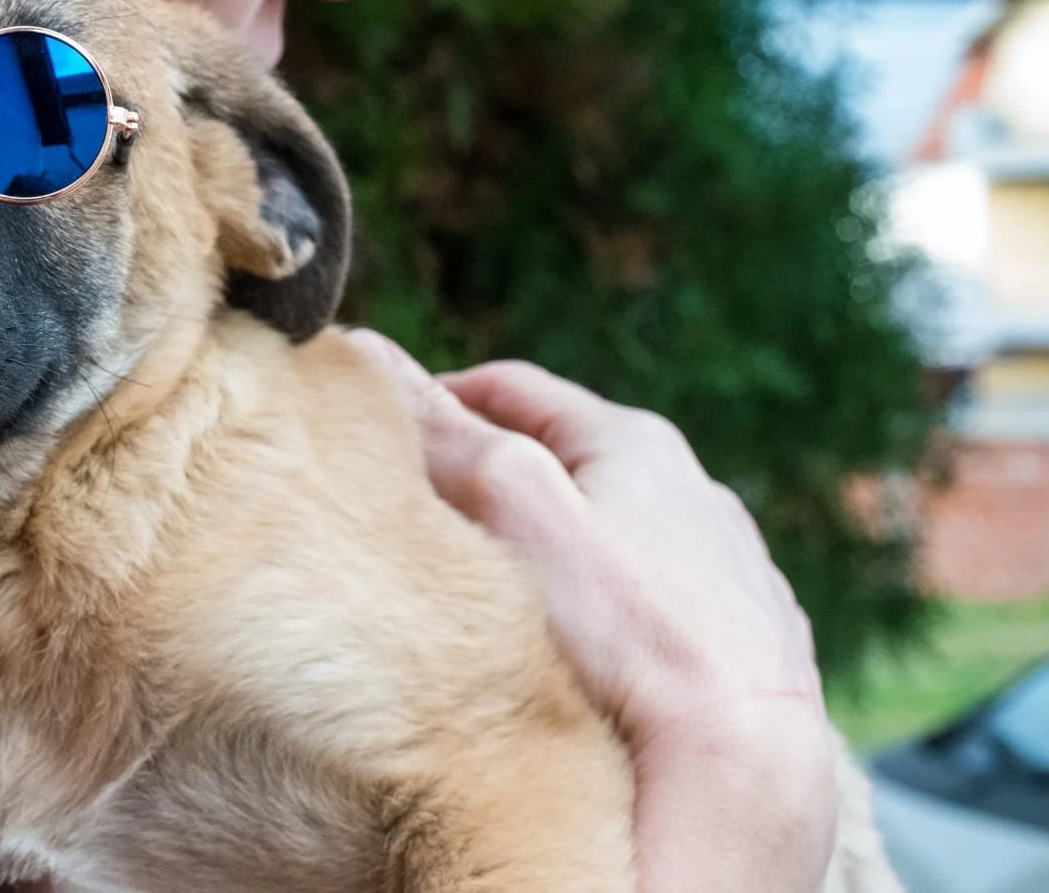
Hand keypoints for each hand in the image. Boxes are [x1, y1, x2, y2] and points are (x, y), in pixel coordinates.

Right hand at [355, 332, 838, 892]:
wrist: (746, 766)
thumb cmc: (627, 632)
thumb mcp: (515, 508)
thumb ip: (449, 432)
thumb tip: (372, 354)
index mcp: (635, 442)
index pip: (511, 388)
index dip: (437, 398)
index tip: (384, 428)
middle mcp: (693, 492)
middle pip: (567, 460)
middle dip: (494, 476)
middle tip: (424, 513)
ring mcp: (729, 568)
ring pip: (620, 532)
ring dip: (557, 544)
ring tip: (499, 589)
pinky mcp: (749, 643)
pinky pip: (661, 603)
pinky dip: (612, 607)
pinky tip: (585, 650)